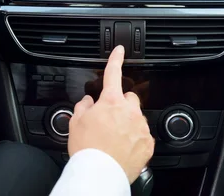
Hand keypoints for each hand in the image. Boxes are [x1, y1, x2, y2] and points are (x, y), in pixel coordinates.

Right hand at [68, 46, 154, 182]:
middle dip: (121, 104)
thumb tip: (88, 101)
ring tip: (114, 137)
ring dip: (128, 122)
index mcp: (111, 102)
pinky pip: (142, 135)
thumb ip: (83, 106)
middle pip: (129, 98)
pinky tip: (122, 147)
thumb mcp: (76, 122)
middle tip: (109, 118)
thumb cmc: (87, 149)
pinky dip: (134, 139)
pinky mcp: (148, 144)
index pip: (113, 73)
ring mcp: (140, 127)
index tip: (120, 50)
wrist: (99, 174)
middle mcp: (129, 112)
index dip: (116, 59)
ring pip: (136, 117)